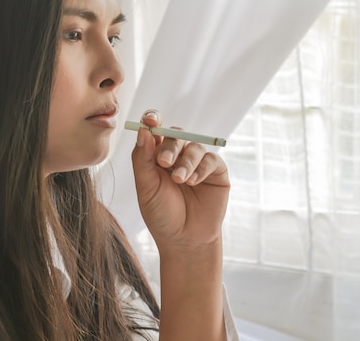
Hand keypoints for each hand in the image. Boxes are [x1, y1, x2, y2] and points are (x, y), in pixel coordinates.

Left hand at [130, 110, 229, 250]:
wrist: (184, 240)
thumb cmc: (162, 215)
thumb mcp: (146, 187)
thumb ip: (142, 159)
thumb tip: (143, 130)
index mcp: (157, 157)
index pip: (156, 131)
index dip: (153, 121)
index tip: (151, 120)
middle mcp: (179, 156)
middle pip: (176, 135)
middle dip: (170, 146)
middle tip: (164, 163)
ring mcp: (198, 163)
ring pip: (194, 146)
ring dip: (186, 162)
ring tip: (180, 180)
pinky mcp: (216, 172)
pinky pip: (211, 159)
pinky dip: (201, 168)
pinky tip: (193, 182)